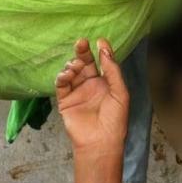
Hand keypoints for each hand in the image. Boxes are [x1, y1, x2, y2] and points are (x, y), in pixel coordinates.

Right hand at [56, 38, 128, 155]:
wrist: (101, 142)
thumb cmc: (115, 120)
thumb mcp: (120, 93)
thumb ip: (112, 71)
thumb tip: (105, 50)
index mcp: (106, 84)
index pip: (102, 63)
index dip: (100, 51)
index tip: (99, 40)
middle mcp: (91, 86)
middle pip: (85, 63)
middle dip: (82, 52)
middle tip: (81, 42)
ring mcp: (78, 92)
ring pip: (71, 72)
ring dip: (72, 65)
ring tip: (75, 66)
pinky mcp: (65, 101)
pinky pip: (61, 84)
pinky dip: (62, 76)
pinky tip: (67, 74)